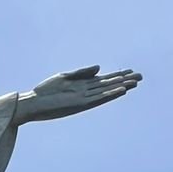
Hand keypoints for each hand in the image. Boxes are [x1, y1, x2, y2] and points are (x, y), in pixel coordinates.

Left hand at [14, 66, 140, 123]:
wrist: (31, 104)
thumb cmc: (45, 92)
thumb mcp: (65, 77)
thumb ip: (82, 73)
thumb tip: (100, 68)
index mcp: (82, 86)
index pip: (104, 80)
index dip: (117, 75)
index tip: (130, 71)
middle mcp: (85, 93)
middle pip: (108, 85)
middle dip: (124, 81)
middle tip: (141, 77)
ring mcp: (83, 99)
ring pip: (106, 91)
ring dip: (120, 87)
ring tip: (135, 83)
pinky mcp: (79, 104)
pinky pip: (98, 98)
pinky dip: (109, 94)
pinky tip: (120, 90)